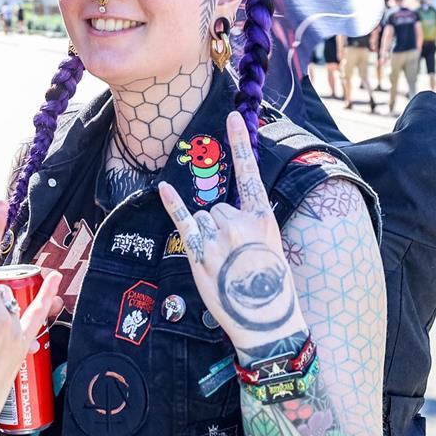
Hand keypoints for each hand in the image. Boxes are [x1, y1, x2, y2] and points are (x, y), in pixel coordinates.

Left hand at [157, 111, 306, 358]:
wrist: (266, 319)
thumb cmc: (270, 284)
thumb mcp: (271, 246)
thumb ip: (251, 225)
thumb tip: (228, 213)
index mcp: (262, 218)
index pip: (249, 172)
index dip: (240, 143)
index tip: (233, 116)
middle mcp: (238, 222)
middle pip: (216, 207)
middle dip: (220, 226)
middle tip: (234, 255)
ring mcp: (217, 238)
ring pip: (201, 219)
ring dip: (206, 237)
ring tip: (223, 263)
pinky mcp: (198, 253)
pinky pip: (183, 222)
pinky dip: (173, 204)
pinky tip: (163, 188)